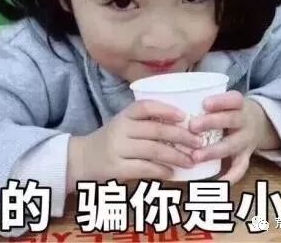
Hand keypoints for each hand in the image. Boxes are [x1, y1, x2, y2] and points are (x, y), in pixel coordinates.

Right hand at [66, 100, 203, 191]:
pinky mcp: (116, 168)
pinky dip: (161, 170)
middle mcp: (120, 129)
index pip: (146, 107)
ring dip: (176, 156)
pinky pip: (144, 168)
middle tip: (198, 142)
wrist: (82, 159)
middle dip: (181, 136)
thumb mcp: (124, 124)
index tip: (184, 116)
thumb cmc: (111, 140)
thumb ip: (146, 123)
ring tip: (191, 160)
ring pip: (154, 150)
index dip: (166, 109)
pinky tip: (172, 173)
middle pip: (156, 130)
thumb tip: (183, 125)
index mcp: (124, 115)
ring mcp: (118, 149)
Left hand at [189, 91, 280, 184]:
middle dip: (211, 123)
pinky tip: (216, 183)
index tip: (204, 104)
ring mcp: (246, 140)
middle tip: (192, 126)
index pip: (232, 99)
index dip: (220, 102)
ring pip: (232, 145)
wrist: (259, 122)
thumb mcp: (225, 100)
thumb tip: (172, 107)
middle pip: (231, 120)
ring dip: (214, 151)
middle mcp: (244, 121)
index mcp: (238, 104)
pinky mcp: (246, 156)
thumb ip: (206, 103)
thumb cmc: (230, 109)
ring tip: (195, 156)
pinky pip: (240, 168)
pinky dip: (230, 177)